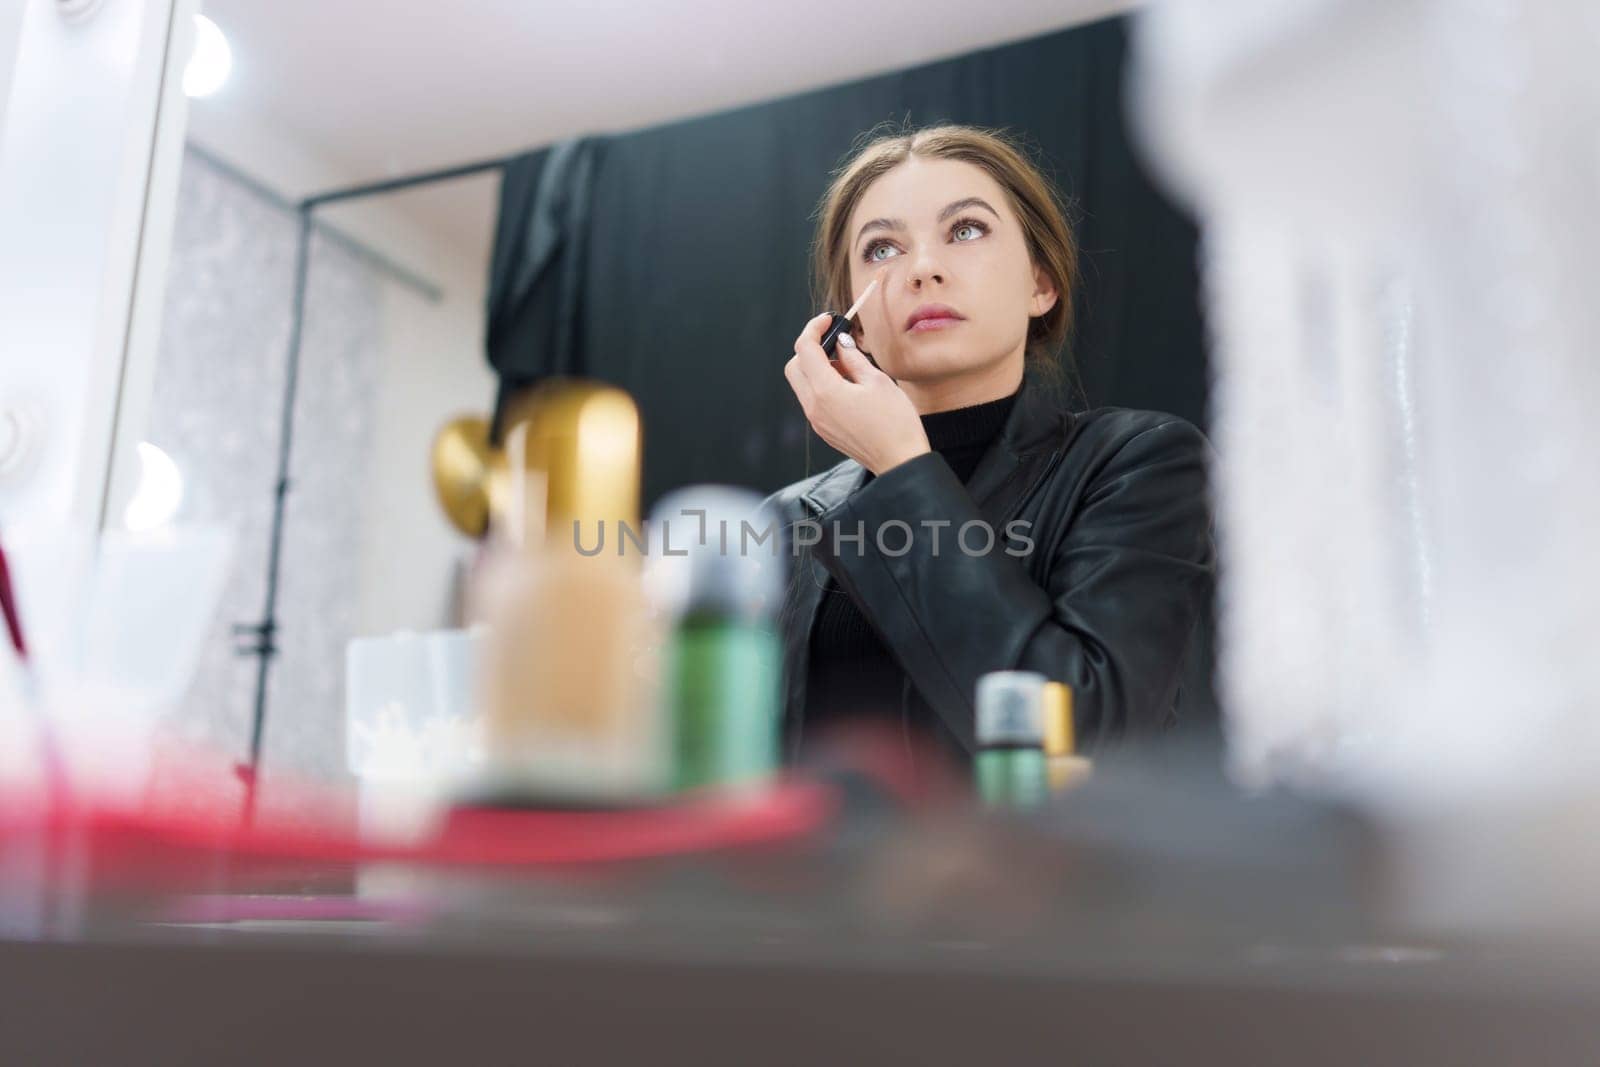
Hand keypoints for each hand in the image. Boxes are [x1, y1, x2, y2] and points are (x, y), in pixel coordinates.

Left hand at [784, 312, 930, 475]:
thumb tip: (841, 344)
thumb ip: (853, 358)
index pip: (805, 349)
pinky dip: (822, 385)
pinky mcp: (824, 429)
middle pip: (795, 366)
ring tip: (847, 365)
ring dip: (817, 367)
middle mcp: (814, 407)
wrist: (900, 461)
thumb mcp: (878, 381)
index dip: (814, 328)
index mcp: (826, 391)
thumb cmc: (896, 423)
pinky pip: (813, 399)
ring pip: (802, 384)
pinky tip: (847, 384)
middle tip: (835, 341)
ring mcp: (817, 421)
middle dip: (810, 348)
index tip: (828, 319)